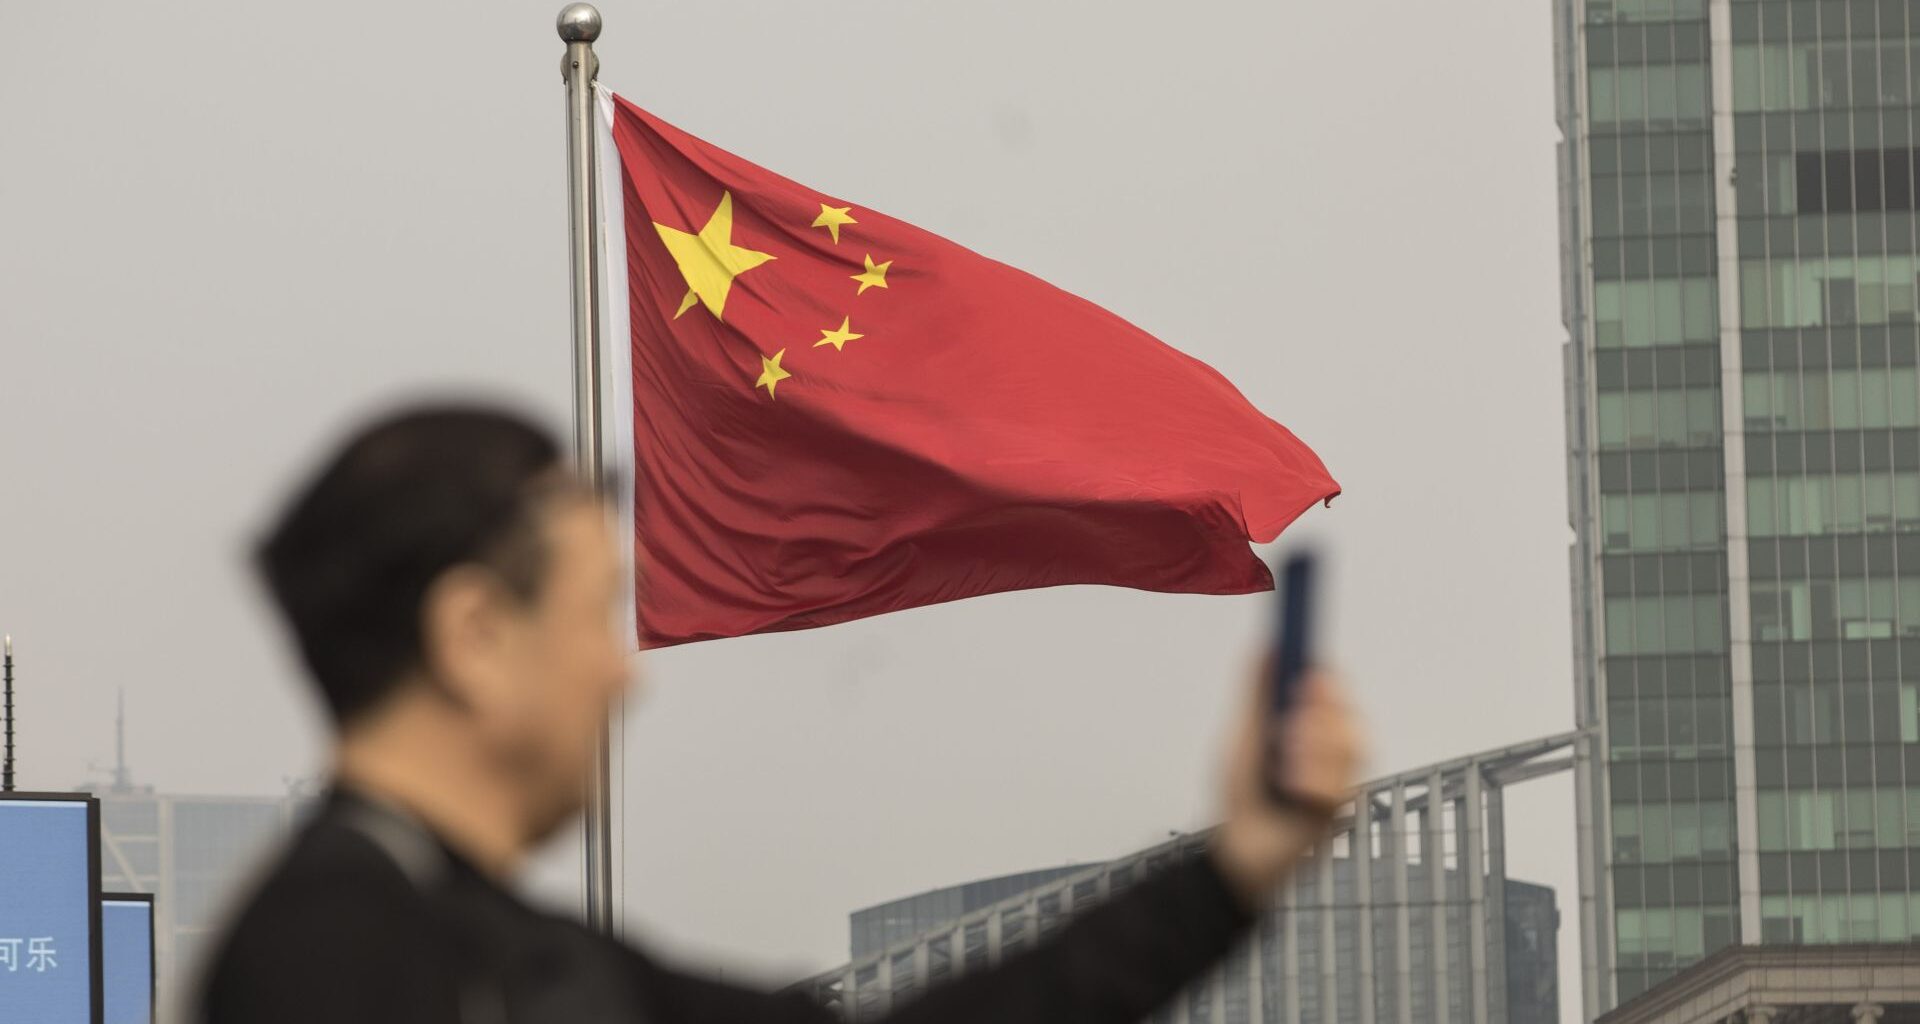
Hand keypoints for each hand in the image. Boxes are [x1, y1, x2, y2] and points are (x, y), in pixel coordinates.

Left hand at [1210, 667, 1363, 909]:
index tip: (1310, 674)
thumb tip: (1266, 644)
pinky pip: (1341, 783)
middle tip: (1288, 728)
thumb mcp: (1243, 734)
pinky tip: (1292, 789)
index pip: (1332, 689)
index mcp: (1307, 724)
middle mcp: (1328, 746)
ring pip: (1350, 744)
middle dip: (1318, 716)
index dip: (1327, 678)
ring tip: (1284, 766)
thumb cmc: (1241, 792)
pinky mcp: (1341, 803)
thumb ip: (1256, 692)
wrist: (1240, 847)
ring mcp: (1339, 774)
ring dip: (1312, 752)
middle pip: (1347, 713)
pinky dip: (1311, 783)